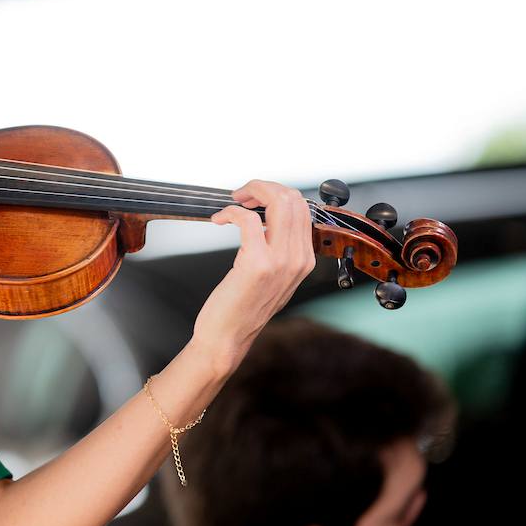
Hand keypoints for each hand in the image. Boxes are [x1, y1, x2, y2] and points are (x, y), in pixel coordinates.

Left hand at [190, 180, 315, 374]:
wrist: (228, 337)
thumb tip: (268, 220)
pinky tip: (220, 219)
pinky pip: (248, 219)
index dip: (276, 194)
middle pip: (293, 199)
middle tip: (242, 196)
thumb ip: (279, 251)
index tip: (254, 199)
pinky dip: (231, 212)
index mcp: (305, 260)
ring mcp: (280, 261)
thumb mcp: (273, 279)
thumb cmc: (242, 308)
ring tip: (233, 202)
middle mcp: (298, 259)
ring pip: (278, 202)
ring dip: (251, 192)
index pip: (302, 208)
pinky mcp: (256, 263)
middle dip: (264, 187)